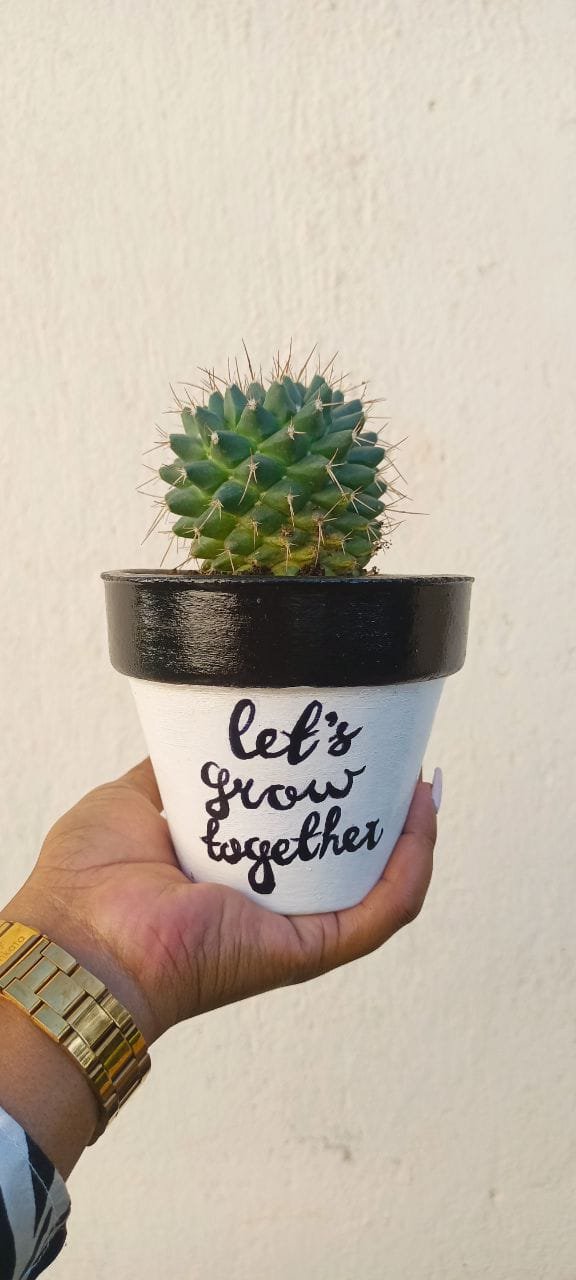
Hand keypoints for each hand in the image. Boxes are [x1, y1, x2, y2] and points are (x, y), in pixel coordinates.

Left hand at [5, 760, 437, 1045]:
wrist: (77, 938)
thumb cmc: (87, 881)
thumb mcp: (131, 799)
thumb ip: (172, 772)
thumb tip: (198, 736)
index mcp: (233, 873)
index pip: (300, 838)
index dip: (333, 798)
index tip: (354, 751)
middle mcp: (269, 904)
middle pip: (349, 860)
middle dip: (384, 812)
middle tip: (401, 759)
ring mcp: (292, 930)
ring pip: (379, 887)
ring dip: (413, 837)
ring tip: (424, 784)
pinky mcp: (306, 950)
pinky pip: (380, 913)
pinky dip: (411, 869)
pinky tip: (422, 818)